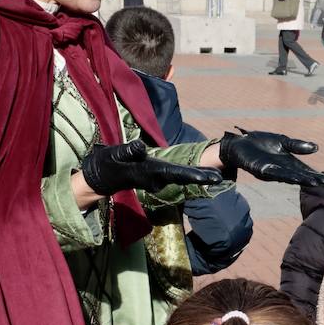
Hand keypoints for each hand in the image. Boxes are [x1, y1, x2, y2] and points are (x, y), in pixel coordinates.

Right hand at [78, 139, 221, 196]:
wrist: (103, 176)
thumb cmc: (107, 163)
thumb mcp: (114, 155)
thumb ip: (128, 151)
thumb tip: (141, 146)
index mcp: (148, 172)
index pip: (172, 173)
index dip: (188, 175)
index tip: (203, 178)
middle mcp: (156, 177)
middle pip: (181, 176)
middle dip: (200, 177)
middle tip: (219, 177)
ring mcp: (158, 178)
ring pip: (181, 176)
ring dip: (199, 176)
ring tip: (218, 175)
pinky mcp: (159, 175)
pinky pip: (178, 174)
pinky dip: (192, 173)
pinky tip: (206, 174)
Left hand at [217, 129, 323, 186]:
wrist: (240, 142)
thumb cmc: (260, 142)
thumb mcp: (282, 141)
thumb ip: (297, 145)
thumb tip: (316, 148)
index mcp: (287, 161)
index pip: (304, 169)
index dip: (314, 174)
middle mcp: (281, 168)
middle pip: (299, 175)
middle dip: (311, 178)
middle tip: (323, 182)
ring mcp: (272, 170)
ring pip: (289, 176)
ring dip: (300, 179)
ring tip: (312, 182)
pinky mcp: (261, 169)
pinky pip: (275, 173)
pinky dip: (285, 175)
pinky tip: (294, 177)